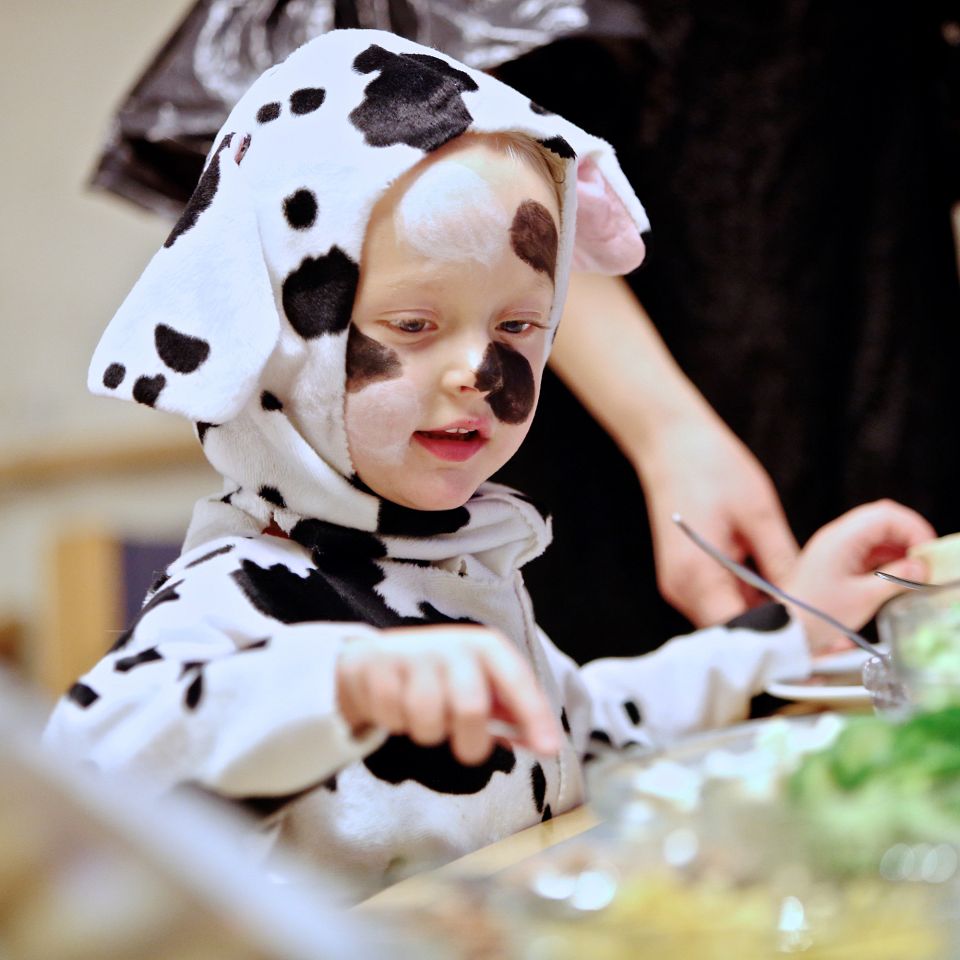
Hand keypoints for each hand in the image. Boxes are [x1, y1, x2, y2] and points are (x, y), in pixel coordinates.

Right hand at [336, 625, 561, 764]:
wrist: (373, 662)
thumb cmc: (440, 680)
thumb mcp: (480, 687)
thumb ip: (513, 714)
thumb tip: (547, 745)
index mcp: (484, 646)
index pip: (516, 677)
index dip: (534, 714)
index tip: (550, 750)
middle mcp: (451, 643)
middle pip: (470, 706)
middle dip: (472, 741)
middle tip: (468, 750)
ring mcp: (411, 652)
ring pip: (426, 718)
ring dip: (428, 733)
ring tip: (426, 721)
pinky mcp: (376, 666)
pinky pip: (392, 716)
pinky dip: (396, 724)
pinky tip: (397, 709)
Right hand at [637, 416, 798, 625]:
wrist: (671, 442)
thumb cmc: (712, 468)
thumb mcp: (760, 515)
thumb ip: (782, 563)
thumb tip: (812, 603)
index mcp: (697, 576)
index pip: (739, 634)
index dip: (778, 642)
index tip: (815, 641)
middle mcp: (682, 589)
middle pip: (732, 632)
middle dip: (775, 632)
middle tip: (821, 627)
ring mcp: (681, 584)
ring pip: (727, 618)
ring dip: (762, 616)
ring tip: (805, 606)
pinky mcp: (685, 575)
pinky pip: (720, 600)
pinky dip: (747, 600)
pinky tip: (775, 586)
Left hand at [783, 499, 935, 654]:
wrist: (789, 628)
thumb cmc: (819, 615)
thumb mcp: (864, 599)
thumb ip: (896, 579)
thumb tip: (921, 568)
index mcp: (841, 538)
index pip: (885, 515)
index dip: (913, 528)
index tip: (929, 552)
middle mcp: (837, 536)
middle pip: (881, 519)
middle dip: (909, 535)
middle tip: (926, 559)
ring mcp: (836, 546)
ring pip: (876, 532)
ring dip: (899, 546)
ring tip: (916, 569)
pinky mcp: (837, 558)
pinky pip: (868, 547)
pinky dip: (887, 556)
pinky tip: (899, 573)